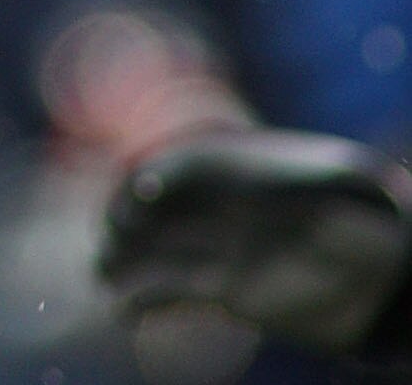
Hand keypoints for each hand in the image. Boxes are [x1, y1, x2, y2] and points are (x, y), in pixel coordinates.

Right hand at [102, 127, 411, 357]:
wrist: (375, 266)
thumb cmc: (368, 217)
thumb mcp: (360, 194)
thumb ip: (340, 189)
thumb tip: (346, 190)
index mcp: (247, 175)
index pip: (196, 169)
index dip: (170, 176)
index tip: (146, 190)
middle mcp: (225, 211)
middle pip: (168, 210)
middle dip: (134, 218)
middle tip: (112, 236)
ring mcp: (224, 250)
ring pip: (164, 251)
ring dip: (129, 257)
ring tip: (103, 272)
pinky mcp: (229, 291)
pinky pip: (180, 292)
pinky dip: (150, 300)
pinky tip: (127, 310)